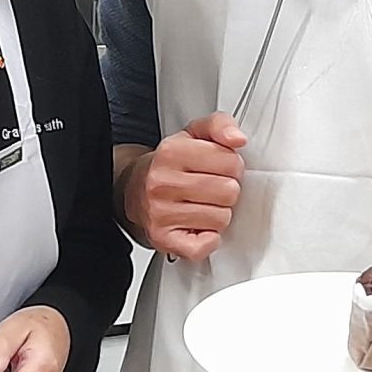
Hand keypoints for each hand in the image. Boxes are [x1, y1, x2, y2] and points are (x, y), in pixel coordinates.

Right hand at [125, 115, 246, 260]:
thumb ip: (220, 125)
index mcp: (172, 152)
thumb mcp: (193, 135)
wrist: (134, 190)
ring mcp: (161, 213)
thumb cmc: (170, 165)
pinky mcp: (164, 239)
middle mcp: (162, 183)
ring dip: (218, 213)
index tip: (220, 168)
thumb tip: (237, 138)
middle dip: (227, 190)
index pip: (230, 162)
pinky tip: (200, 226)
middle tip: (212, 188)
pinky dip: (208, 239)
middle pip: (229, 192)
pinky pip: (205, 246)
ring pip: (221, 218)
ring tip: (203, 205)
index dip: (232, 165)